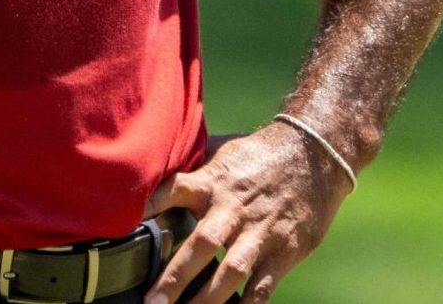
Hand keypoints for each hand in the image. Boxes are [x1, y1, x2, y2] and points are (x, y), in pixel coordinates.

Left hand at [143, 124, 351, 303]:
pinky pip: (263, 284)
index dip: (150, 206)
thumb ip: (192, 168)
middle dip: (174, 276)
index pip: (174, 190)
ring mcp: (260, 231)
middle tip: (151, 303)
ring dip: (206, 299)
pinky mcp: (285, 249)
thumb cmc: (259, 154)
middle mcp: (232, 209)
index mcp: (212, 182)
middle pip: (200, 243)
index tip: (127, 226)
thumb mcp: (222, 152)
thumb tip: (152, 168)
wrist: (315, 153)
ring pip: (230, 270)